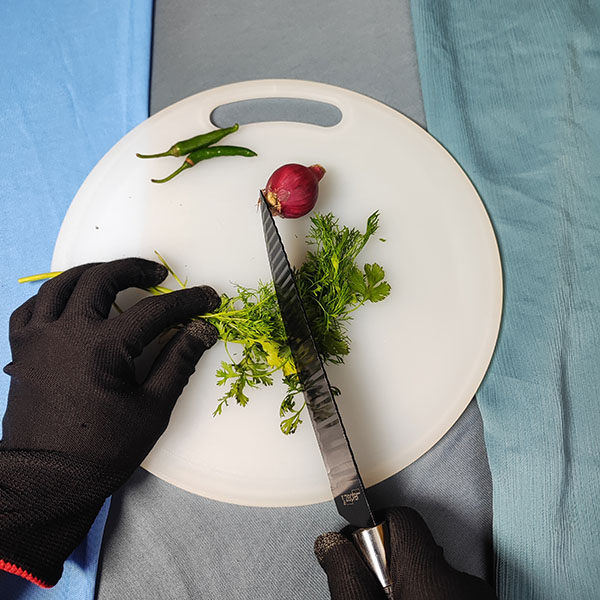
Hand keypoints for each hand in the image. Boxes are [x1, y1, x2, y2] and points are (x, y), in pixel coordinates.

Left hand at [0, 258, 219, 587]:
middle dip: (135, 270)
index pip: (154, 311)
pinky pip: (31, 308)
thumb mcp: (153, 408)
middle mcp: (65, 332)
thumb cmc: (104, 450)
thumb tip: (203, 329)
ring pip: (61, 284)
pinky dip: (54, 296)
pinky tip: (70, 301)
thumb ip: (179, 361)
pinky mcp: (20, 351)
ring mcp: (37, 339)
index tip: (208, 298)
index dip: (187, 302)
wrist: (46, 481)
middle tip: (158, 274)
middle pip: (102, 279)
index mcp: (102, 347)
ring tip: (116, 276)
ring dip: (93, 272)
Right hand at [315, 507, 495, 598]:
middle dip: (391, 564)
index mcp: (433, 576)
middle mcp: (466, 582)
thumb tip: (331, 541)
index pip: (402, 519)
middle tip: (376, 597)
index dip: (373, 529)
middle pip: (416, 547)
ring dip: (412, 585)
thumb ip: (347, 576)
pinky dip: (431, 597)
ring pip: (433, 573)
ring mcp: (480, 599)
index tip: (359, 553)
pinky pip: (450, 591)